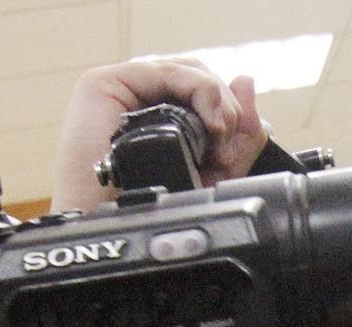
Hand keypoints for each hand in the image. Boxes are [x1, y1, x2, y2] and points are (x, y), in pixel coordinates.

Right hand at [51, 59, 268, 211]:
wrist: (119, 232)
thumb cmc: (155, 211)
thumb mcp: (214, 174)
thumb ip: (239, 135)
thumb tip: (247, 80)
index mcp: (163, 115)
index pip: (207, 92)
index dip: (233, 112)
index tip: (237, 149)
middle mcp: (142, 97)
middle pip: (201, 76)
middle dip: (229, 108)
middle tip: (227, 149)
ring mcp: (123, 89)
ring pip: (189, 69)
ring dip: (218, 101)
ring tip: (219, 139)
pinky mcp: (104, 83)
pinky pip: (166, 71)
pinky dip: (200, 90)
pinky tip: (211, 123)